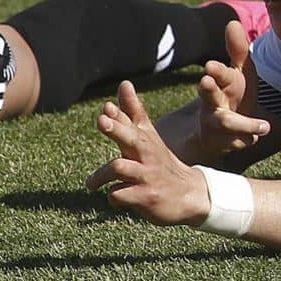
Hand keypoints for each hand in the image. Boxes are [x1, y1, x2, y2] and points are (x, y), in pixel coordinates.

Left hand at [89, 82, 209, 226]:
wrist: (190, 194)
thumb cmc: (159, 162)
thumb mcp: (149, 137)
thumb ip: (133, 112)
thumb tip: (124, 83)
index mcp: (146, 139)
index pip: (132, 121)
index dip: (119, 114)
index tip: (107, 107)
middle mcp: (147, 154)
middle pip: (130, 138)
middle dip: (115, 128)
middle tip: (101, 120)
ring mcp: (147, 176)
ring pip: (119, 167)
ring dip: (101, 175)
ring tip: (91, 184)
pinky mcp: (146, 197)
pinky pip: (120, 194)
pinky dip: (113, 196)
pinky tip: (115, 197)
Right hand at [188, 17, 271, 161]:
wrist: (215, 132)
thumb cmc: (231, 94)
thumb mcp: (237, 72)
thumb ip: (237, 50)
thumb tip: (232, 22)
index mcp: (220, 83)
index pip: (218, 74)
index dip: (215, 71)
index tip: (211, 66)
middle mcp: (213, 102)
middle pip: (209, 95)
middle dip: (207, 89)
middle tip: (205, 81)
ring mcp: (217, 123)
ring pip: (226, 123)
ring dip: (243, 123)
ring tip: (264, 127)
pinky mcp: (226, 143)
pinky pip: (239, 141)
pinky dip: (248, 139)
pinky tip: (258, 138)